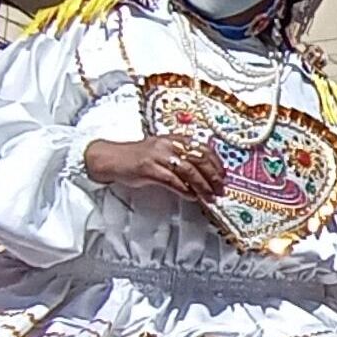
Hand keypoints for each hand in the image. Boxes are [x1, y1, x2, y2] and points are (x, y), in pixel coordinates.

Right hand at [83, 136, 224, 199]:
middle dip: (213, 177)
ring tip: (209, 197)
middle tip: (220, 190)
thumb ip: (182, 158)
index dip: (216, 163)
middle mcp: (168, 144)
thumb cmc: (139, 157)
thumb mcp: (163, 152)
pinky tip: (191, 196)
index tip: (224, 176)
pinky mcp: (148, 168)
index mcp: (174, 139)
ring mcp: (158, 155)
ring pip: (188, 170)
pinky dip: (184, 190)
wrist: (112, 158)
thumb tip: (205, 174)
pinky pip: (171, 180)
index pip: (203, 148)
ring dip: (202, 186)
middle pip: (199, 159)